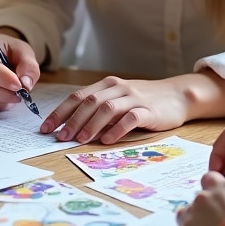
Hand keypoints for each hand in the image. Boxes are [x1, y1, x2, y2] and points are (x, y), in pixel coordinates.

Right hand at [0, 28, 39, 111]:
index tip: (20, 86)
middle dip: (5, 94)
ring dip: (1, 100)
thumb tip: (26, 84)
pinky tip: (1, 95)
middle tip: (21, 94)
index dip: (5, 80)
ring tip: (12, 92)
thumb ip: (28, 64)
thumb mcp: (21, 49)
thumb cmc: (4, 50)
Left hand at [40, 76, 190, 143]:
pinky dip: (116, 130)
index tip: (46, 128)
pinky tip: (107, 141)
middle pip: (89, 101)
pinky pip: (130, 118)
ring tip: (79, 140)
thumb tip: (73, 127)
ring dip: (90, 125)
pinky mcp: (149, 110)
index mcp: (107, 85)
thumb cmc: (144, 101)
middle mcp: (118, 88)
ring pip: (107, 108)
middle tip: (60, 137)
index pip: (77, 96)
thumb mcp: (119, 101)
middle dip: (71, 120)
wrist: (178, 95)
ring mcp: (134, 97)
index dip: (60, 112)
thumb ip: (99, 110)